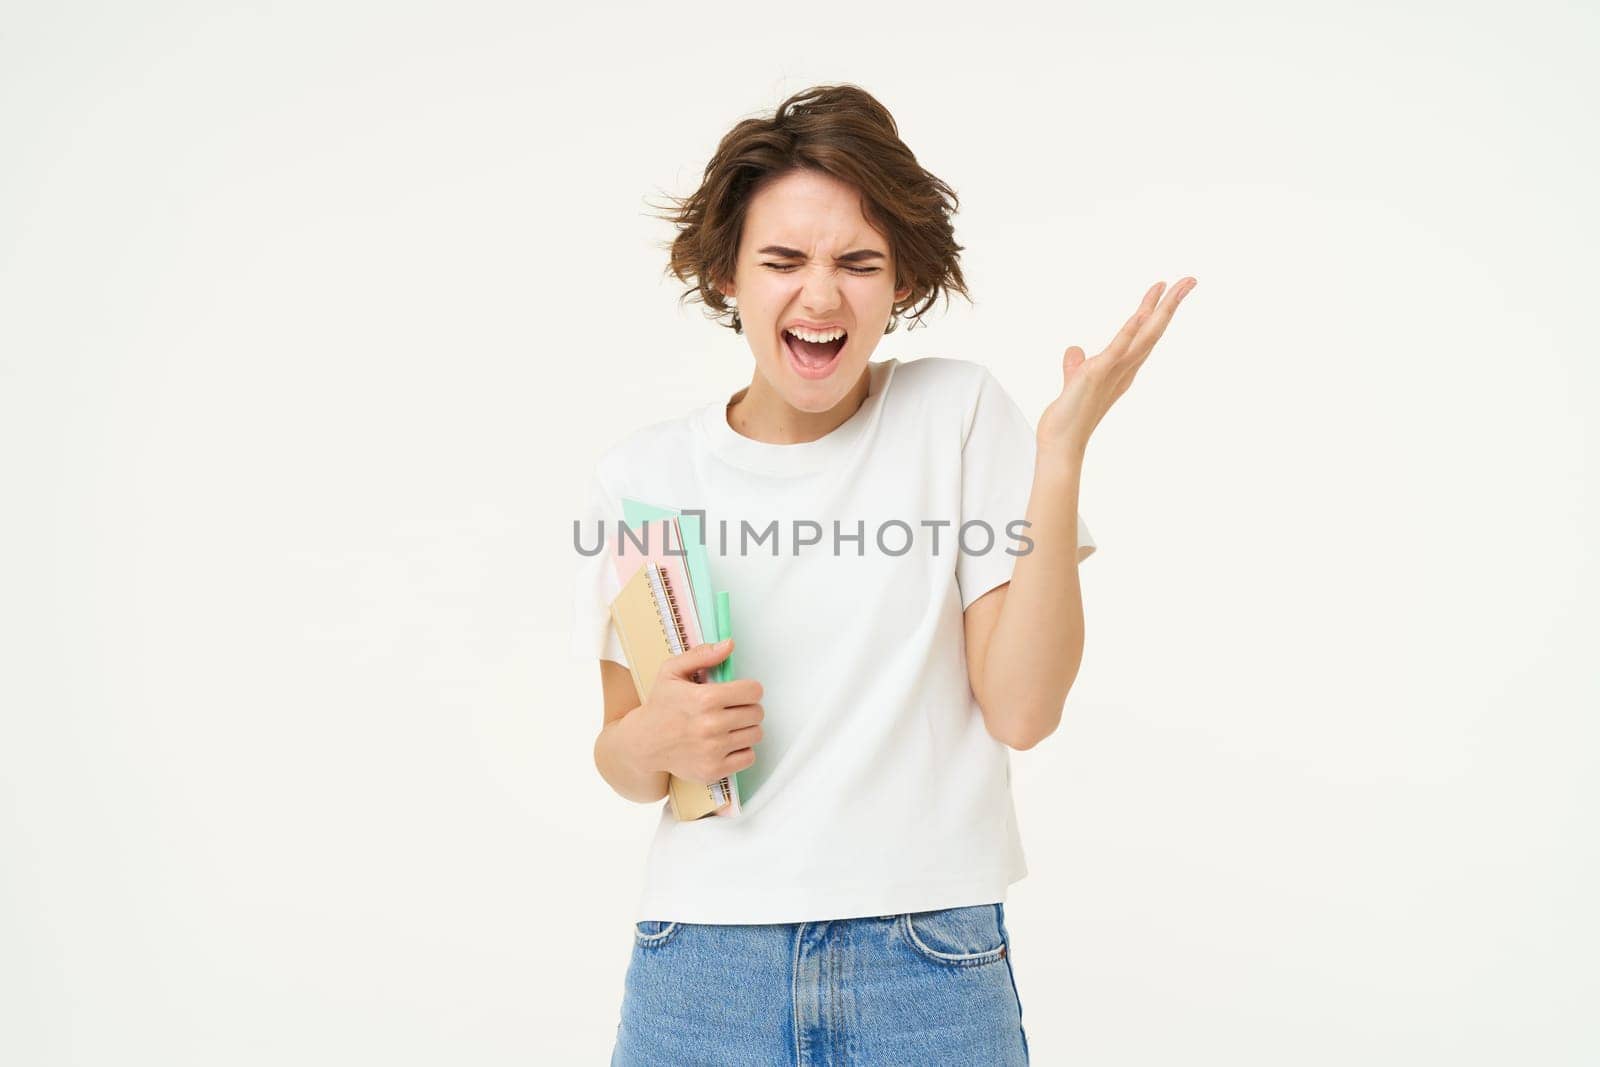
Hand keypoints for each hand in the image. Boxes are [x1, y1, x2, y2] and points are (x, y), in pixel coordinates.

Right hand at [633, 639, 763, 784]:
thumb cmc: (660, 706)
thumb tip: (729, 645)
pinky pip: (749, 757)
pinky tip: (727, 743)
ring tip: (729, 725)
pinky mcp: (714, 770)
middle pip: (757, 713)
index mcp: (704, 699)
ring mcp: (713, 750)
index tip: (740, 692)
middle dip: (748, 708)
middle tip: (733, 709)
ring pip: (756, 735)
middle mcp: (711, 726)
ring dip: (746, 729)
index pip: (753, 691)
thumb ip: (702, 655)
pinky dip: (742, 750)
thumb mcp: (671, 671)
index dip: (749, 689)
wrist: (643, 744)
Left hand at [1037, 277, 1196, 457]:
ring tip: (1175, 286)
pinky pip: (1117, 349)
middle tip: (1191, 279)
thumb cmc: (1069, 416)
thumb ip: (1076, 365)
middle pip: (1154, 330)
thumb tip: (1074, 350)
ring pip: (1144, 335)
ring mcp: (1113, 371)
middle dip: (1171, 304)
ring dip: (1160, 310)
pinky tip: (1141, 314)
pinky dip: (1130, 332)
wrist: (1060, 443)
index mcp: (1122, 368)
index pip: (1145, 334)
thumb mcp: (1074, 381)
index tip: (1168, 287)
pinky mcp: (1097, 373)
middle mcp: (1125, 368)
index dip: (1157, 310)